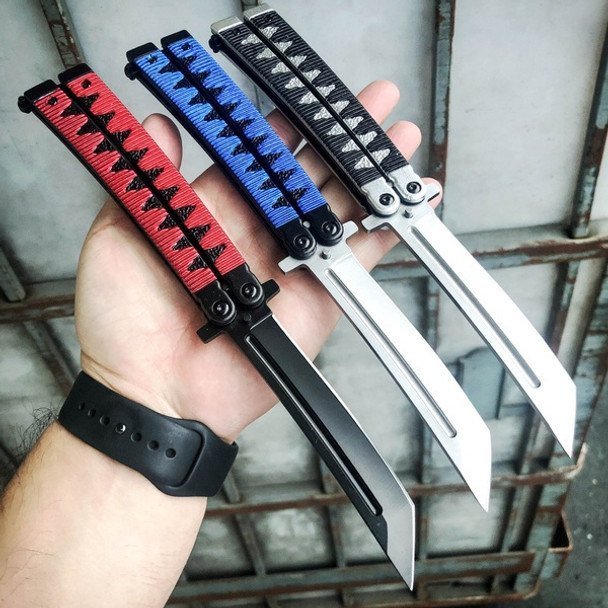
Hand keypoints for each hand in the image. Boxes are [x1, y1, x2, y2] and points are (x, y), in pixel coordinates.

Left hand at [75, 80, 441, 440]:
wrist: (154, 395)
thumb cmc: (123, 324)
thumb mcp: (117, 239)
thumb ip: (146, 183)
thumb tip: (157, 124)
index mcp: (215, 214)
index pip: (258, 159)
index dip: (285, 126)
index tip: (307, 95)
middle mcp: (257, 235)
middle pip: (308, 177)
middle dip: (342, 139)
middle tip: (374, 101)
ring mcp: (291, 268)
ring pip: (339, 210)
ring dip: (370, 176)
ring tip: (399, 139)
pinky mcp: (317, 302)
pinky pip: (358, 262)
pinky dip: (385, 233)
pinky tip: (407, 202)